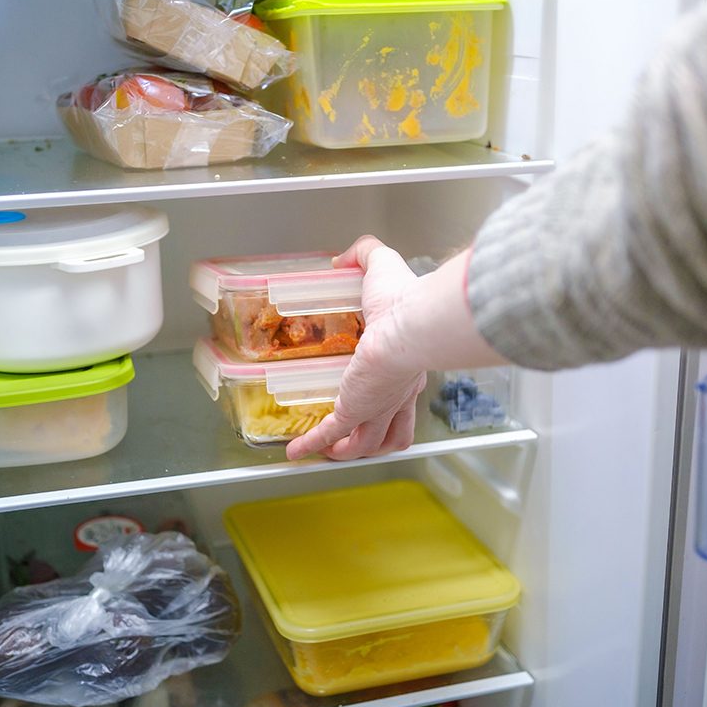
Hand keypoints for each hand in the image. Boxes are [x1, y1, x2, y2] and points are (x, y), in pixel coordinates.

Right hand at [286, 236, 427, 460]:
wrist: (411, 324)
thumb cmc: (406, 299)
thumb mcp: (384, 266)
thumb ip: (367, 254)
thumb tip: (344, 259)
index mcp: (409, 367)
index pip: (404, 394)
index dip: (394, 403)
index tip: (380, 401)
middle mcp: (397, 393)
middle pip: (390, 431)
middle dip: (373, 438)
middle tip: (354, 439)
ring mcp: (377, 406)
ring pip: (364, 442)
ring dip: (345, 450)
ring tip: (327, 450)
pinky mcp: (355, 410)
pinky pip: (330, 433)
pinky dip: (312, 444)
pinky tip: (296, 452)